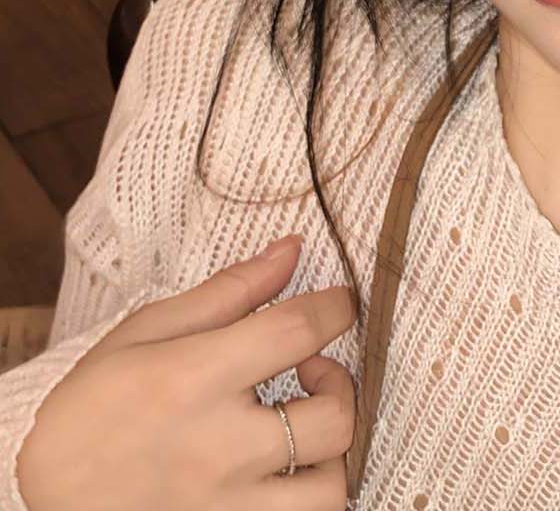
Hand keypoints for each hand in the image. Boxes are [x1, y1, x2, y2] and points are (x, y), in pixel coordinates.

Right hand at [17, 236, 357, 510]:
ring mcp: (226, 504)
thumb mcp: (151, 329)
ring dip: (332, 450)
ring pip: (329, 490)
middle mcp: (222, 447)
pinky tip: (286, 467)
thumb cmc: (94, 402)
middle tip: (312, 368)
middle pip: (333, 418)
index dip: (336, 307)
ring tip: (303, 426)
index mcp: (198, 379)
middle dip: (340, 383)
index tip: (337, 303)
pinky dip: (306, 494)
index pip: (299, 331)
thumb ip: (230, 290)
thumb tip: (290, 250)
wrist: (42, 488)